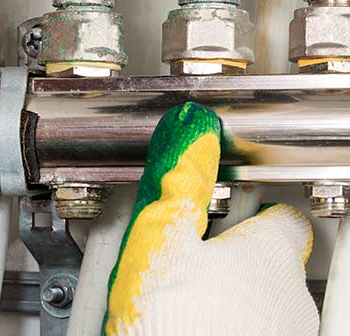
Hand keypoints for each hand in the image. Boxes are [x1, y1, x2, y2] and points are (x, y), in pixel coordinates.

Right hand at [103, 102, 318, 334]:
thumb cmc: (173, 328)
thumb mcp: (160, 241)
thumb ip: (177, 184)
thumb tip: (189, 134)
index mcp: (268, 255)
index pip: (281, 217)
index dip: (249, 208)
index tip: (220, 208)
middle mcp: (290, 297)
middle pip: (266, 262)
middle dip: (229, 258)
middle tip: (179, 262)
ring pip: (259, 303)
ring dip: (224, 297)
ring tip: (173, 300)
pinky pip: (249, 332)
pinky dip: (223, 327)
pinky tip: (184, 330)